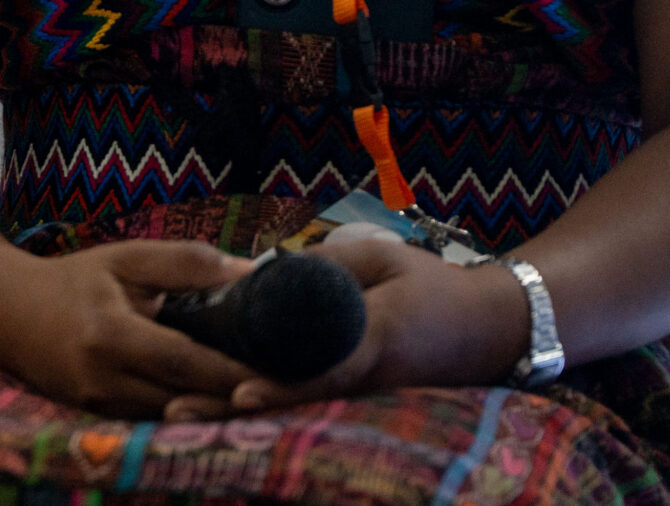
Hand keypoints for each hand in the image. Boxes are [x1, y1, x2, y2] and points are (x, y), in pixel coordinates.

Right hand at [0, 240, 256, 418]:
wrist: (6, 314)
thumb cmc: (72, 281)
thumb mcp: (125, 258)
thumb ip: (186, 262)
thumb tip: (249, 271)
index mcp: (111, 335)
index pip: (185, 362)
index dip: (232, 372)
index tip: (277, 370)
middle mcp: (103, 379)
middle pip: (185, 400)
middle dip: (233, 397)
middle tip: (281, 387)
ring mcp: (98, 406)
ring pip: (172, 417)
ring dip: (212, 409)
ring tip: (256, 394)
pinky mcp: (97, 420)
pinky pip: (154, 421)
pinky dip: (185, 412)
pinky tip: (212, 399)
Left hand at [160, 235, 529, 418]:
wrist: (492, 329)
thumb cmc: (435, 285)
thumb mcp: (385, 257)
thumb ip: (329, 266)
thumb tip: (267, 273)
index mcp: (375, 337)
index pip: (323, 366)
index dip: (281, 383)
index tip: (239, 393)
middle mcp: (365, 376)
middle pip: (292, 396)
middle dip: (234, 404)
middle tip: (177, 409)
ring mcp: (362, 394)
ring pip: (292, 406)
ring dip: (237, 410)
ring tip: (179, 412)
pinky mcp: (357, 397)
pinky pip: (304, 402)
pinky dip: (263, 403)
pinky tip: (215, 404)